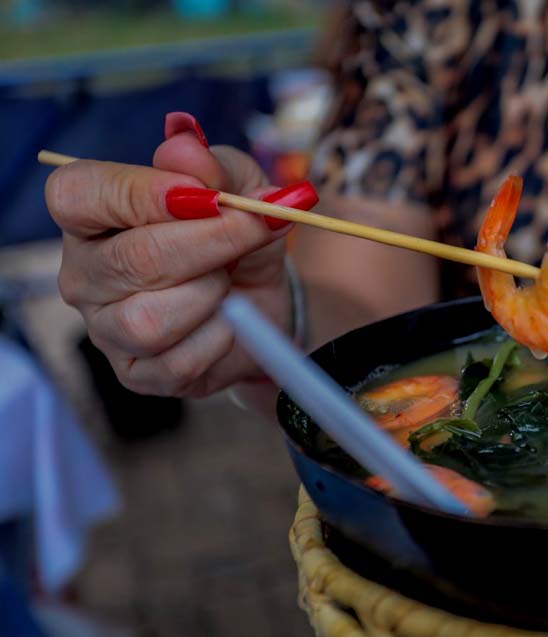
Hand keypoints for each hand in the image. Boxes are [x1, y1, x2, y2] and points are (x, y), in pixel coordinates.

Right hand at [46, 114, 295, 396]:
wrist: (263, 299)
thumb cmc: (235, 234)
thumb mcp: (238, 185)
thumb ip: (214, 166)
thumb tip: (184, 144)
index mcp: (92, 216)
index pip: (78, 195)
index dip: (140, 193)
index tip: (204, 194)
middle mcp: (85, 273)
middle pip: (133, 259)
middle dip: (212, 241)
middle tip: (257, 227)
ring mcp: (106, 328)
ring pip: (150, 320)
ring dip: (212, 296)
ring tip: (229, 283)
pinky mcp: (138, 374)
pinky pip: (180, 361)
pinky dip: (222, 338)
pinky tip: (230, 322)